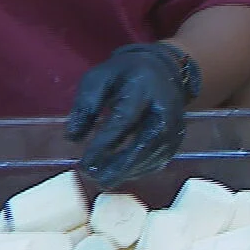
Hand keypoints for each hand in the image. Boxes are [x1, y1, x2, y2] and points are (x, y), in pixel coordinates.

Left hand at [66, 42, 195, 189]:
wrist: (162, 69)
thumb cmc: (125, 74)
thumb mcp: (99, 78)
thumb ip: (85, 105)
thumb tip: (73, 138)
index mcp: (143, 88)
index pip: (125, 120)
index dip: (105, 144)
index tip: (85, 163)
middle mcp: (165, 108)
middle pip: (147, 142)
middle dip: (122, 165)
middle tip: (98, 180)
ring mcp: (175, 124)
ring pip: (155, 154)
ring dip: (129, 171)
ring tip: (104, 179)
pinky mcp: (177, 137)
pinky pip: (160, 159)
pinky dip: (140, 170)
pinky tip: (121, 173)